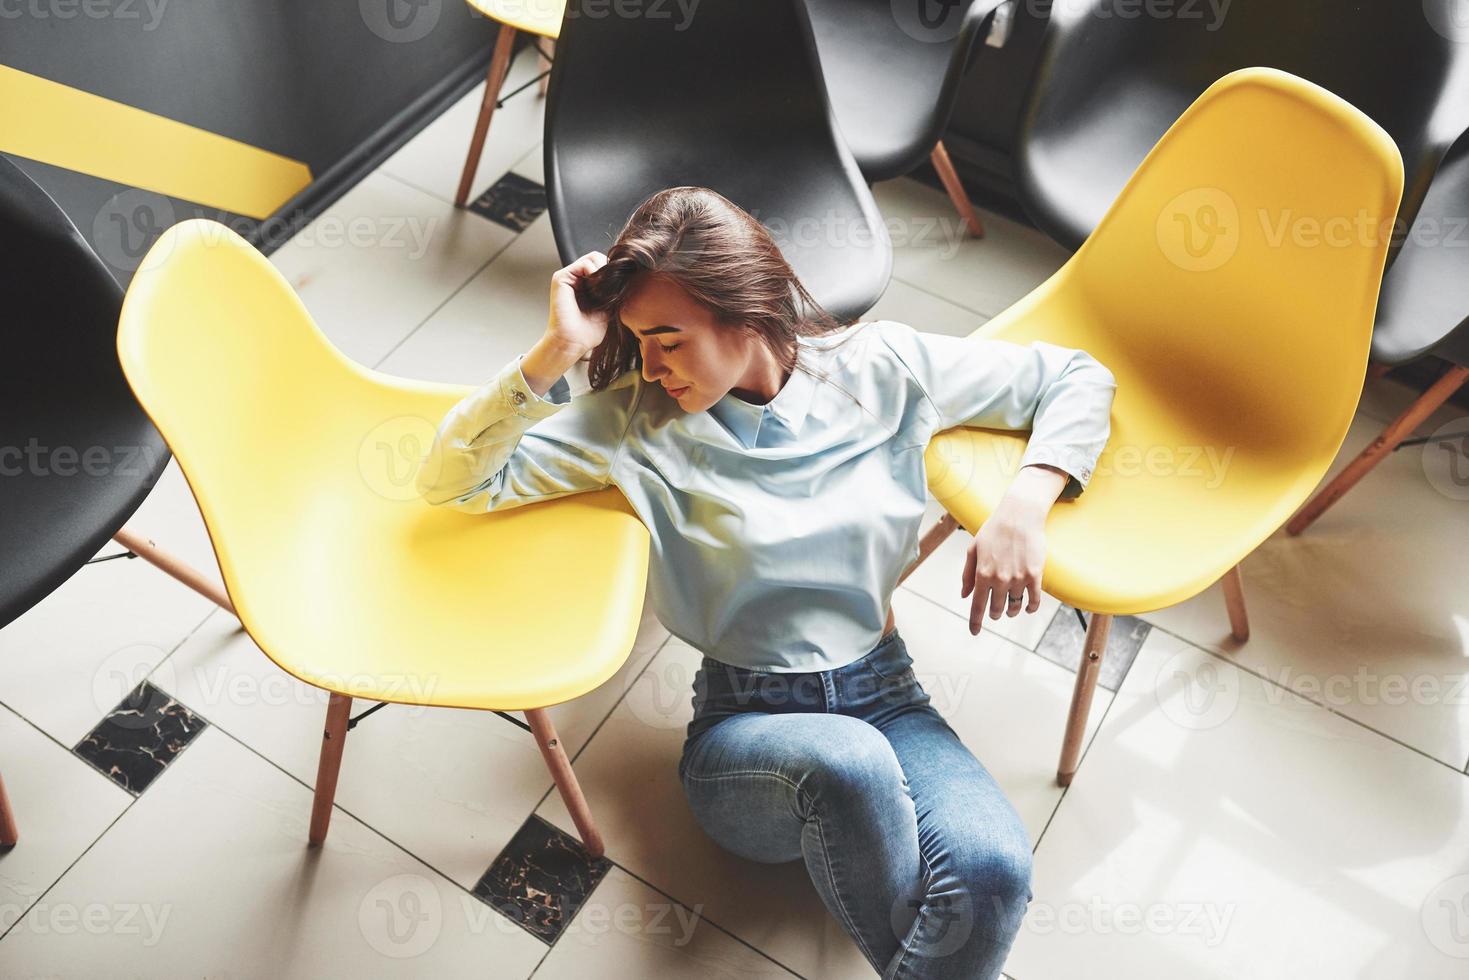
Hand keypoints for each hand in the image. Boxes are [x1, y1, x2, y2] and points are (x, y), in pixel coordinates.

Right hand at [546, 251, 610, 355]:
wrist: (573, 342)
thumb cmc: (588, 331)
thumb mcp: (608, 307)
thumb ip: (613, 290)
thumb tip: (627, 275)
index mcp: (585, 285)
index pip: (603, 265)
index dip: (614, 272)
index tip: (620, 286)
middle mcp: (575, 279)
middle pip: (599, 258)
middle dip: (610, 269)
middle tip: (613, 287)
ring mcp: (568, 277)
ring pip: (592, 257)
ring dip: (603, 271)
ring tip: (604, 289)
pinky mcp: (561, 277)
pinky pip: (583, 263)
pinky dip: (594, 271)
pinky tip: (597, 287)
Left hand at [959, 465, 1065, 634]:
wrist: (1019, 515)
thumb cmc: (993, 530)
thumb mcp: (973, 550)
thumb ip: (968, 574)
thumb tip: (965, 595)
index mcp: (982, 574)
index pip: (977, 606)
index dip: (975, 622)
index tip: (974, 632)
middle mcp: (1000, 579)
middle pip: (996, 609)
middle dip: (994, 613)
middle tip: (995, 612)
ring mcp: (1018, 578)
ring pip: (1014, 606)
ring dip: (1012, 611)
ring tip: (1011, 609)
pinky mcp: (1035, 575)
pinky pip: (1034, 600)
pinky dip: (1030, 608)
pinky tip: (1028, 608)